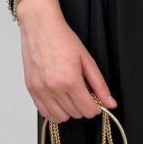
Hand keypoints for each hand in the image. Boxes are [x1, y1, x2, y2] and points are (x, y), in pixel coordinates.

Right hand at [15, 0, 116, 120]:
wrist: (40, 26)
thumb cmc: (63, 39)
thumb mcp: (87, 60)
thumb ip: (100, 85)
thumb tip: (111, 104)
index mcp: (70, 81)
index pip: (88, 111)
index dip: (95, 107)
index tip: (94, 99)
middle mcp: (54, 89)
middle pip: (75, 114)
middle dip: (82, 106)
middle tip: (82, 92)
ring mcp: (40, 90)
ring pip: (60, 117)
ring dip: (68, 110)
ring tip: (70, 95)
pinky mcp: (31, 89)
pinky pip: (44, 113)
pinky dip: (54, 111)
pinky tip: (59, 99)